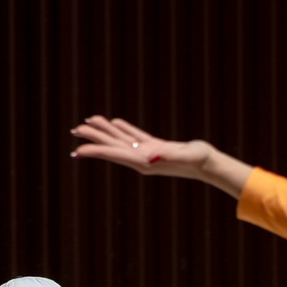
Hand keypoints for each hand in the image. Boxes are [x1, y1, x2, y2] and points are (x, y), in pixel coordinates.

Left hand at [69, 116, 224, 181]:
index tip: (78, 151)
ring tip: (89, 122)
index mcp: (145, 162)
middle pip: (114, 147)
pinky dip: (123, 129)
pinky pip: (135, 136)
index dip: (96, 152)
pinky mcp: (156, 147)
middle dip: (94, 139)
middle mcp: (143, 159)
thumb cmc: (200, 160)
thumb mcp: (185, 156)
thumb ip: (168, 155)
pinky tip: (115, 123)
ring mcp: (148, 153)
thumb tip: (150, 155)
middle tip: (75, 130)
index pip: (116, 155)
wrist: (210, 164)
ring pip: (122, 140)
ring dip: (105, 131)